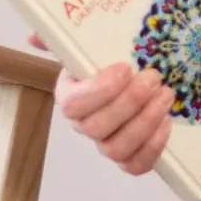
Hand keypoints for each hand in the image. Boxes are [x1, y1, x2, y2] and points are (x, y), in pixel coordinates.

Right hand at [27, 32, 173, 176]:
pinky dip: (153, 147)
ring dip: (145, 122)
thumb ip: (64, 38)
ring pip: (116, 149)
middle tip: (153, 78)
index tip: (125, 68)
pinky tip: (167, 122)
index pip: (72, 105)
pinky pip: (136, 165)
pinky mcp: (129, 157)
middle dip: (129, 102)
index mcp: (69, 96)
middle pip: (96, 128)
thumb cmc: (111, 61)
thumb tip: (34, 35)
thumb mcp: (90, 44)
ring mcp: (106, 143)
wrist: (135, 77)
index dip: (99, 90)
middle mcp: (83, 124)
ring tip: (166, 95)